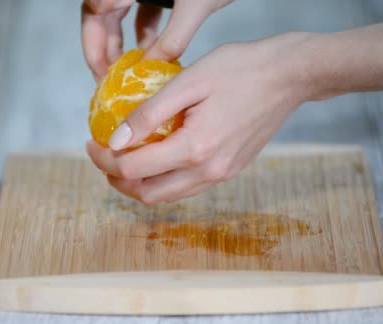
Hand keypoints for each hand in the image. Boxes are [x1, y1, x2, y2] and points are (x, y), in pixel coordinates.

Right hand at [81, 0, 232, 81]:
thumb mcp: (195, 6)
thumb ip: (172, 39)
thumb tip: (152, 70)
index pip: (93, 11)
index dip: (93, 45)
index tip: (103, 74)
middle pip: (101, 15)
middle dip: (104, 49)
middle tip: (110, 81)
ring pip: (119, 15)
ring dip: (122, 44)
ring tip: (129, 73)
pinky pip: (141, 12)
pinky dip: (144, 34)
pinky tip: (151, 55)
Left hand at [86, 33, 318, 203]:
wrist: (290, 76)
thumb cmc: (241, 69)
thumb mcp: (188, 81)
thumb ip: (149, 114)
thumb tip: (116, 141)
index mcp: (195, 148)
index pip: (134, 168)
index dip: (104, 159)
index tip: (92, 142)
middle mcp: (209, 171)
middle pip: (149, 194)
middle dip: (118, 180)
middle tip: (104, 156)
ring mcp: (222, 174)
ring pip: (168, 196)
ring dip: (140, 184)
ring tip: (125, 159)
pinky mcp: (230, 170)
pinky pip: (187, 187)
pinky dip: (164, 180)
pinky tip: (157, 157)